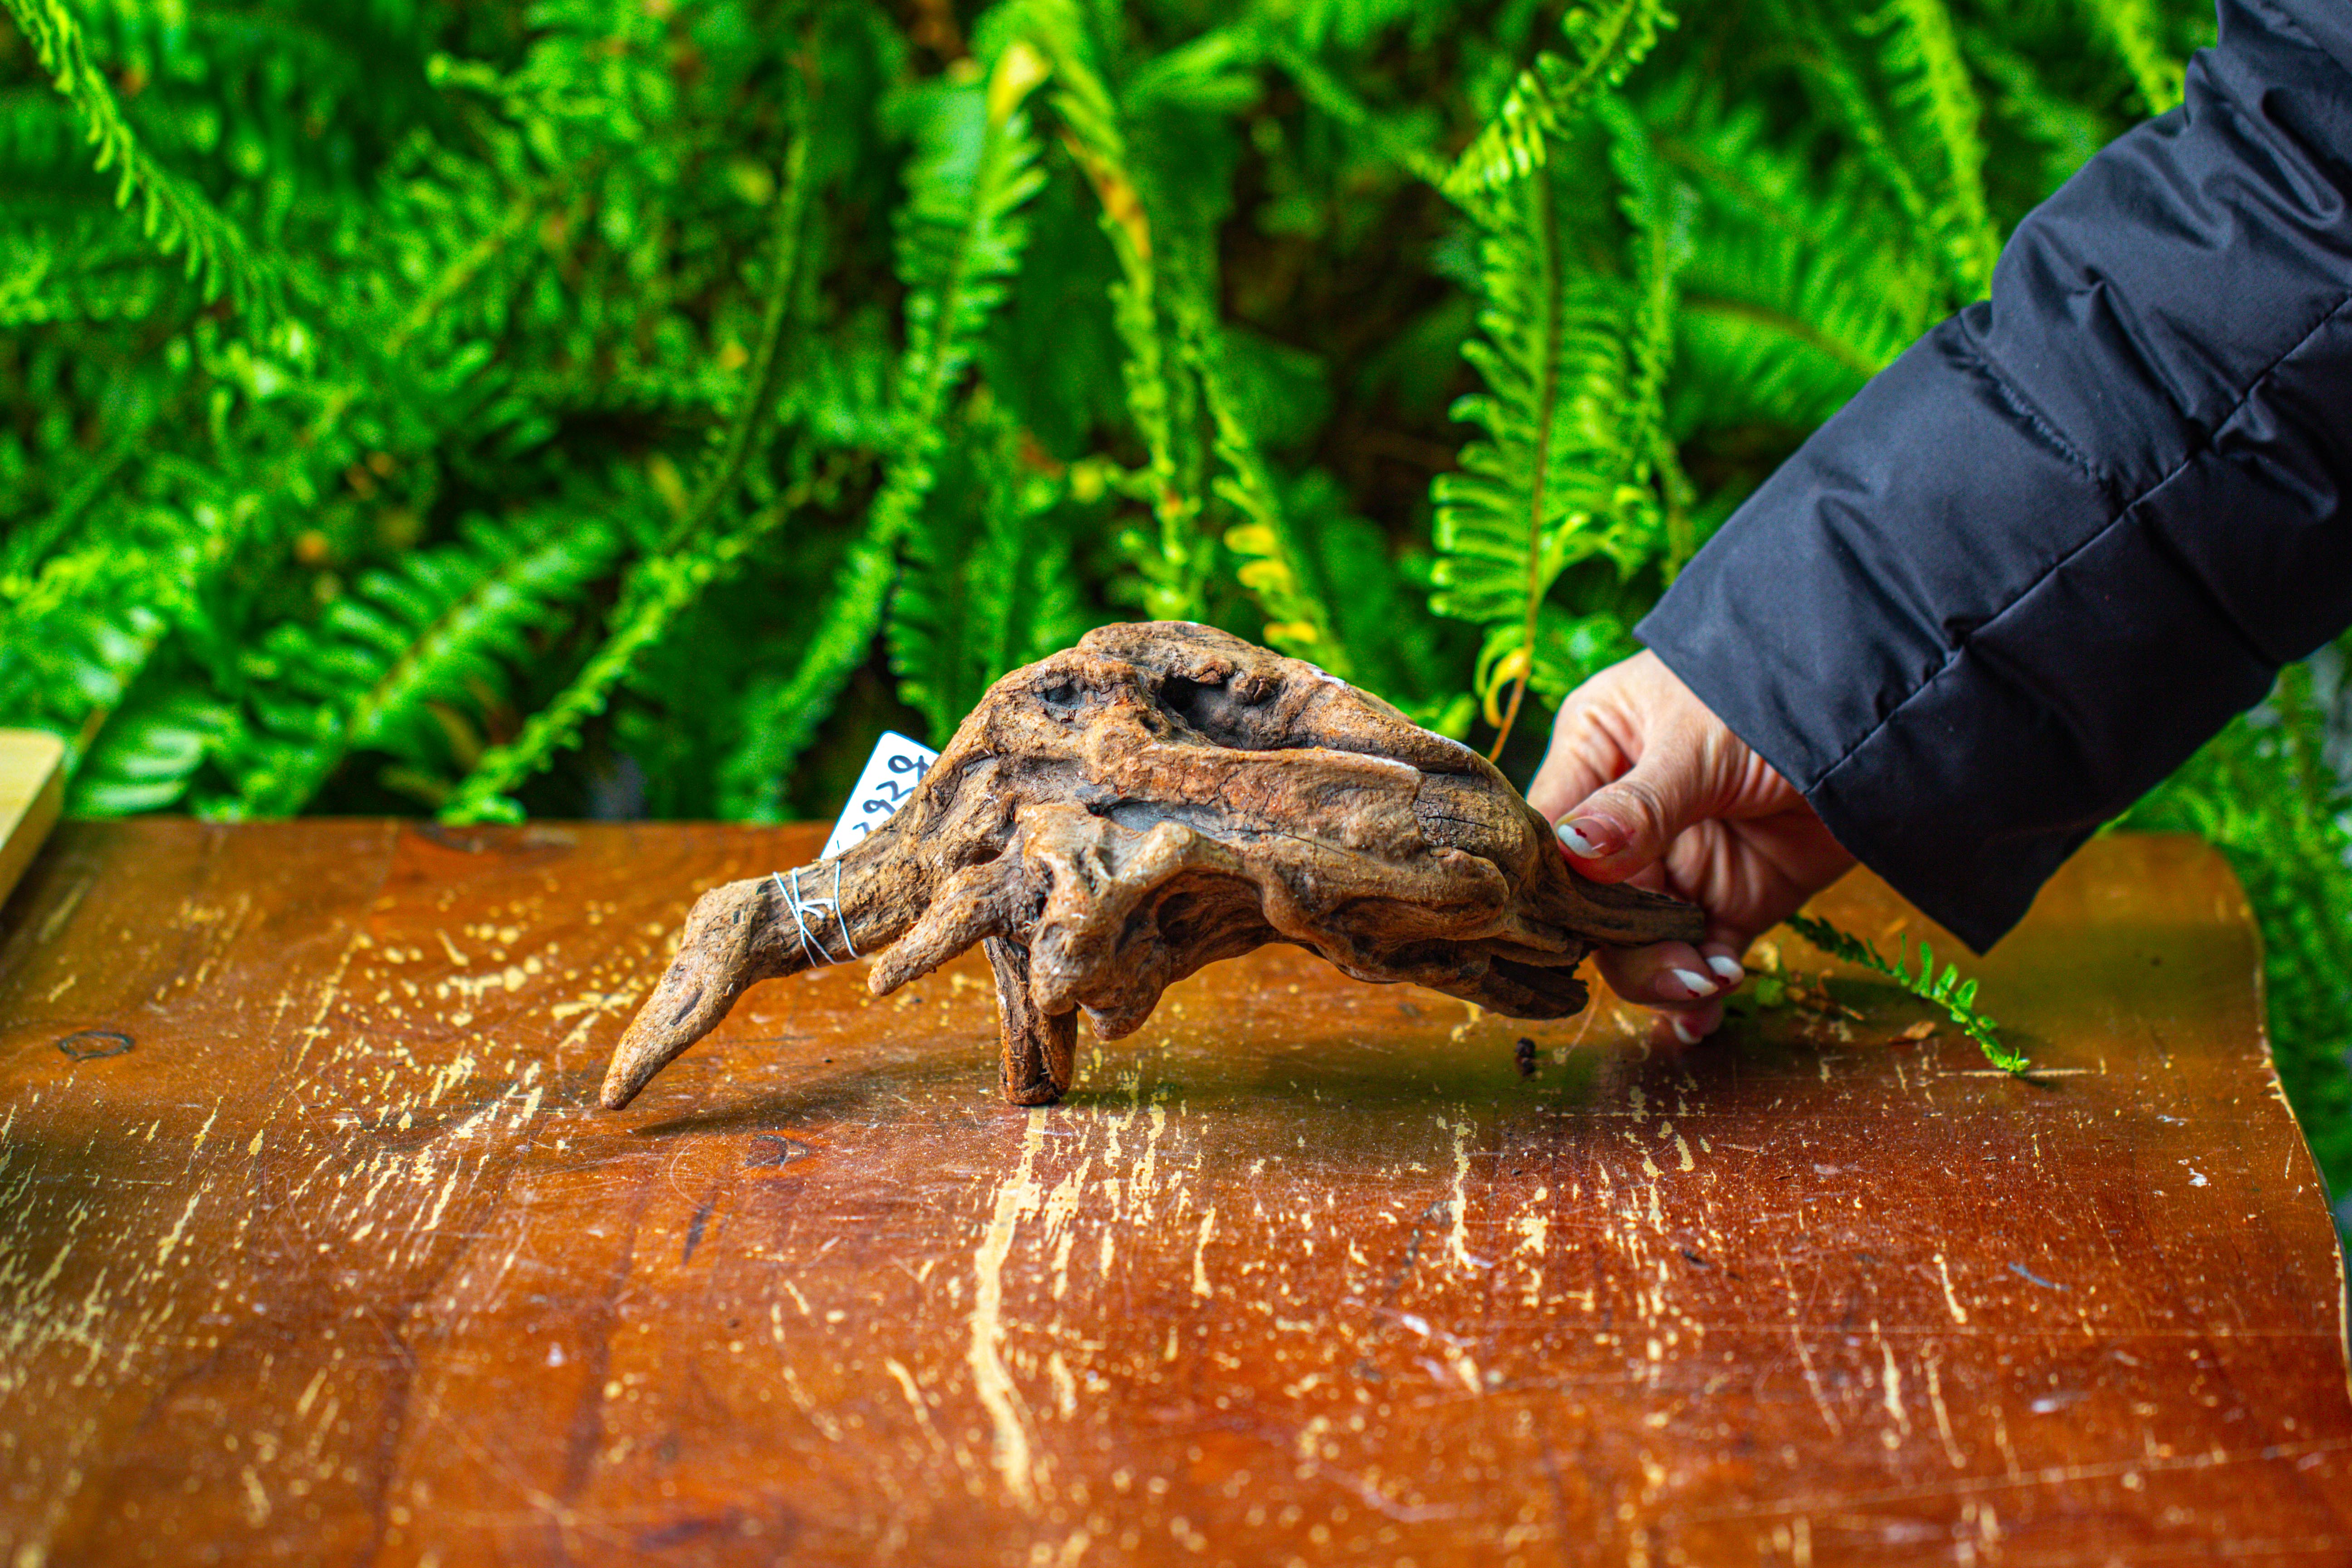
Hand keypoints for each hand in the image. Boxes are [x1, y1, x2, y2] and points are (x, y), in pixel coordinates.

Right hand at [1526, 651, 1853, 1043]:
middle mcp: (1627, 816)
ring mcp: (1682, 861)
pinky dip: (1701, 988)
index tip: (1566, 934)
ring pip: (1640, 941)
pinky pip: (1701, 955)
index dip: (1549, 890)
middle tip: (1669, 971)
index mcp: (1598, 756)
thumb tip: (1570, 852)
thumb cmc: (1777, 690)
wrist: (1888, 709)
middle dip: (1621, 946)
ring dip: (1663, 975)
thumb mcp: (1699, 742)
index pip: (1548, 836)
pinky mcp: (1735, 898)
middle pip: (1590, 904)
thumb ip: (1638, 806)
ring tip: (1702, 987)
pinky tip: (1708, 1011)